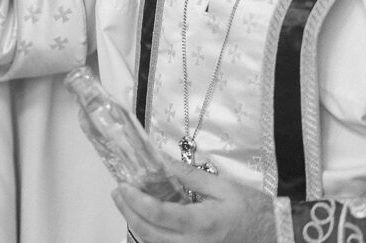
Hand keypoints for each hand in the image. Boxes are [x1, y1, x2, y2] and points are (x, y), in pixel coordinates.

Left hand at [112, 161, 274, 241]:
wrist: (278, 236)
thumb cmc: (253, 211)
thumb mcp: (223, 187)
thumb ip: (189, 176)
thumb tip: (162, 161)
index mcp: (201, 224)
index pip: (157, 214)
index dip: (135, 200)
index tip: (123, 185)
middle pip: (149, 233)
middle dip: (128, 212)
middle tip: (118, 193)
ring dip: (136, 224)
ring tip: (128, 203)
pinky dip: (152, 236)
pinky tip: (147, 221)